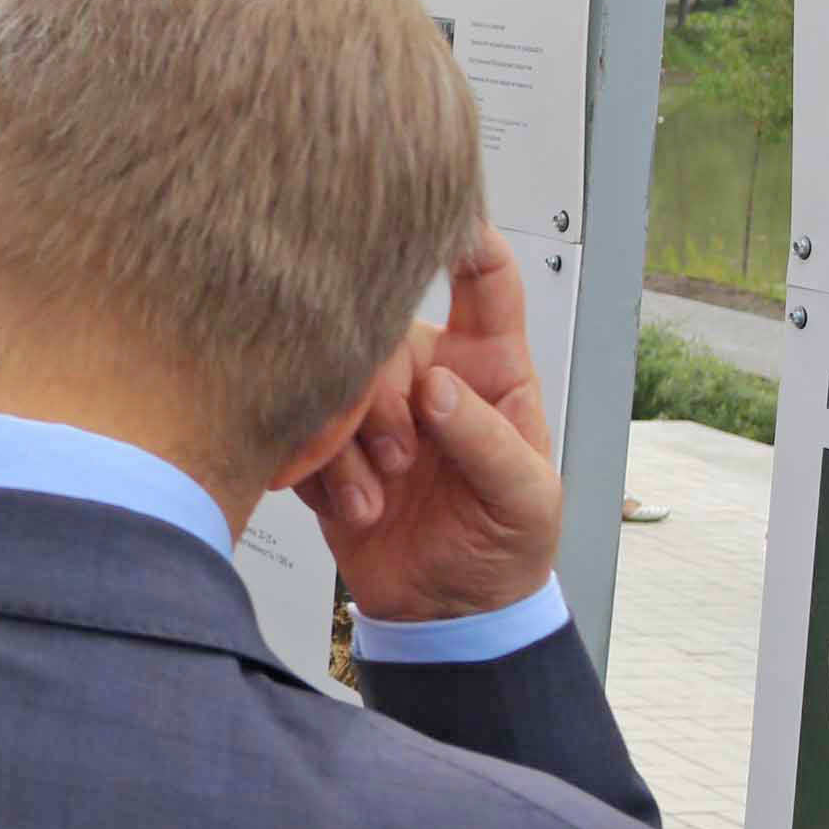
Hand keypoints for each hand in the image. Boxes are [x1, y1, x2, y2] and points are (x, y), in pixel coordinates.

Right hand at [294, 230, 561, 622]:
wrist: (447, 615)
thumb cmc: (507, 549)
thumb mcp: (526, 499)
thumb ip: (489, 438)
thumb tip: (439, 387)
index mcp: (490, 368)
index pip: (487, 281)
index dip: (468, 237)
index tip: (442, 212)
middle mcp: (427, 372)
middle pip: (386, 329)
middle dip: (382, 395)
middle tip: (403, 459)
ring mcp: (375, 407)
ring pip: (335, 376)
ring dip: (349, 443)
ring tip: (376, 498)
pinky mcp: (331, 445)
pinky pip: (302, 428)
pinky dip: (321, 472)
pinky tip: (350, 508)